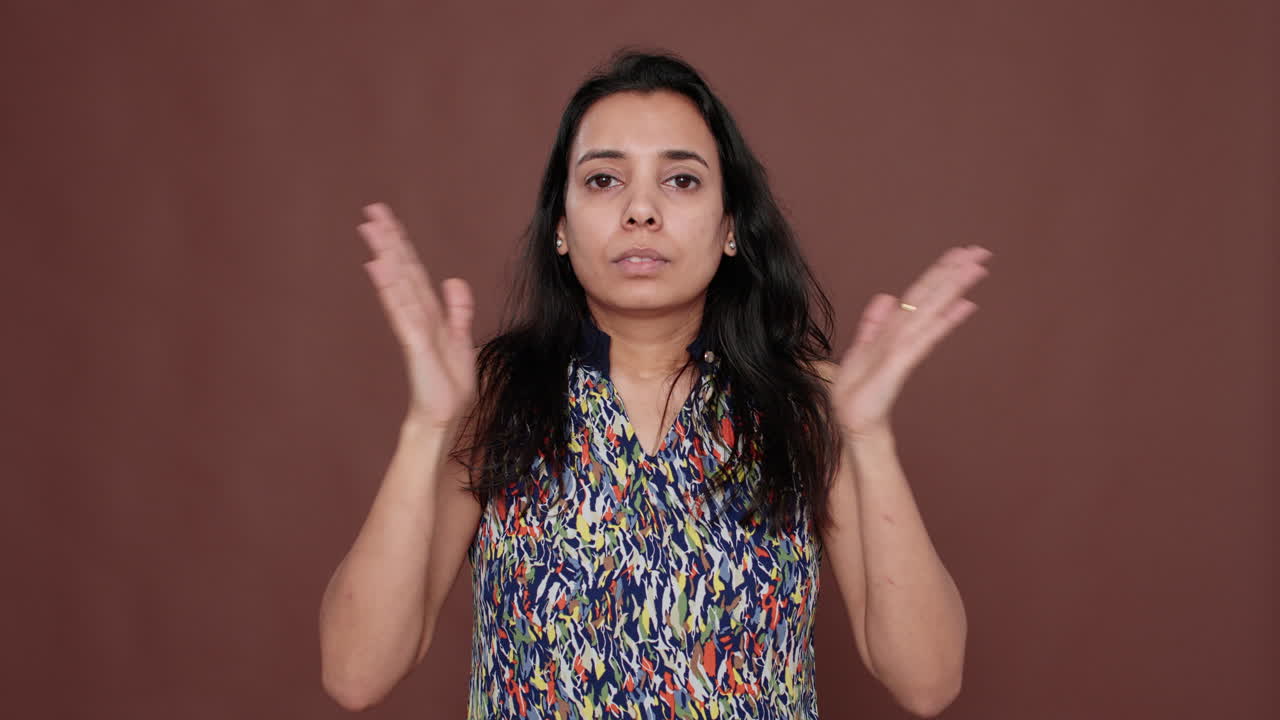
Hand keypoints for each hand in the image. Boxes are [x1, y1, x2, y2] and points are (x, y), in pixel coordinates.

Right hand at [358, 202, 475, 428]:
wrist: (445, 415)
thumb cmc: (449, 384)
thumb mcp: (462, 339)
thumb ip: (458, 310)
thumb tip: (453, 280)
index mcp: (430, 311)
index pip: (414, 270)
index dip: (401, 243)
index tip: (386, 218)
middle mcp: (418, 313)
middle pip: (402, 269)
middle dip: (389, 239)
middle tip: (372, 210)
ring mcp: (413, 325)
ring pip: (398, 281)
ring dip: (386, 253)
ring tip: (371, 227)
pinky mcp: (414, 341)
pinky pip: (401, 308)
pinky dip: (390, 286)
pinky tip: (379, 265)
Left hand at [832, 245, 992, 438]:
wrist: (854, 420)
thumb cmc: (858, 391)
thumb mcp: (861, 348)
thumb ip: (874, 323)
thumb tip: (888, 297)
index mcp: (894, 329)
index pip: (920, 294)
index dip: (938, 272)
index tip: (960, 251)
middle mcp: (905, 334)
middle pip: (932, 296)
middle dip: (954, 272)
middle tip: (981, 251)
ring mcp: (906, 347)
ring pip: (933, 309)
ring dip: (954, 287)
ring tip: (977, 267)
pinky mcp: (902, 362)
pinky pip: (925, 336)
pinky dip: (944, 320)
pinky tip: (965, 305)